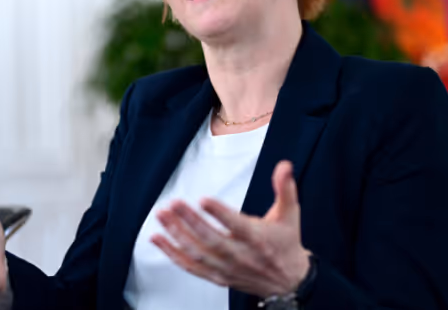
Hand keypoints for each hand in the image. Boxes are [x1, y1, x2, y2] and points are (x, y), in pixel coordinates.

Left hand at [151, 160, 309, 297]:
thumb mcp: (290, 214)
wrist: (288, 280)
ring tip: (163, 215)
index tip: (204, 199)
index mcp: (257, 238)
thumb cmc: (285, 244)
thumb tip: (284, 166)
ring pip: (198, 253)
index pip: (237, 226)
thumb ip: (285, 188)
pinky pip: (190, 266)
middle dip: (190, 221)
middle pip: (212, 240)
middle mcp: (240, 256)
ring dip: (177, 235)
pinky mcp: (217, 276)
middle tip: (174, 204)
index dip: (220, 213)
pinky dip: (172, 253)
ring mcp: (226, 268)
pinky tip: (158, 239)